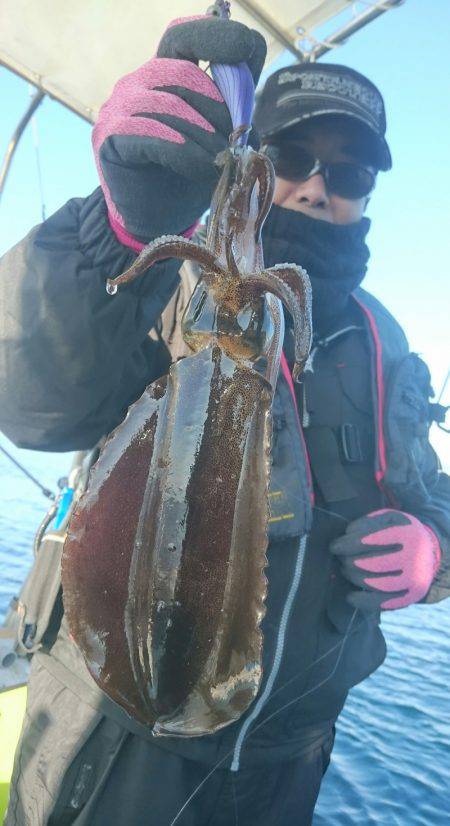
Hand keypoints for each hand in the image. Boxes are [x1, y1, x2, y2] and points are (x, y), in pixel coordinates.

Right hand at [92, 15, 265, 244]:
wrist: (154, 222)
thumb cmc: (186, 177)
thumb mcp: (217, 137)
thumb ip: (232, 104)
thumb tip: (251, 71)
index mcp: (163, 77)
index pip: (182, 38)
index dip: (213, 36)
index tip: (245, 49)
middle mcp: (137, 84)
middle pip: (182, 72)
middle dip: (218, 107)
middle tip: (235, 142)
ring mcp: (119, 109)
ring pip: (169, 104)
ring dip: (203, 135)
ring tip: (220, 163)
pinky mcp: (110, 138)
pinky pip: (152, 134)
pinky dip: (184, 152)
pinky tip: (202, 169)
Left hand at [330, 509, 440, 610]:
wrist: (429, 553)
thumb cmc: (401, 532)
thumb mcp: (389, 518)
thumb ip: (368, 522)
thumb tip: (348, 533)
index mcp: (408, 534)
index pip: (372, 540)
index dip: (349, 544)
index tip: (334, 546)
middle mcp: (414, 558)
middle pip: (370, 563)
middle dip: (349, 560)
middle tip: (341, 558)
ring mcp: (413, 580)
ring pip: (373, 583)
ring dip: (353, 576)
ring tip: (345, 569)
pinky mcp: (410, 597)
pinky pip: (382, 603)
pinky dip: (363, 601)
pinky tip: (350, 596)